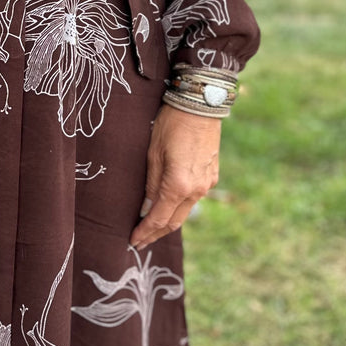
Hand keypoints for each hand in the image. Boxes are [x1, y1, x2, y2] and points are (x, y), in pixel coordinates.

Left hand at [129, 105, 221, 247]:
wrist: (201, 104)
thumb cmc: (171, 125)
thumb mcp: (153, 154)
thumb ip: (151, 186)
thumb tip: (146, 209)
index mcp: (179, 186)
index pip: (159, 219)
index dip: (144, 232)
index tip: (132, 241)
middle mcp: (196, 190)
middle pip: (174, 222)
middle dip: (156, 234)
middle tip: (140, 241)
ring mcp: (207, 184)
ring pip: (185, 212)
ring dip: (168, 222)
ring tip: (152, 228)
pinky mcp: (212, 175)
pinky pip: (194, 198)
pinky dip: (180, 207)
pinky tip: (169, 207)